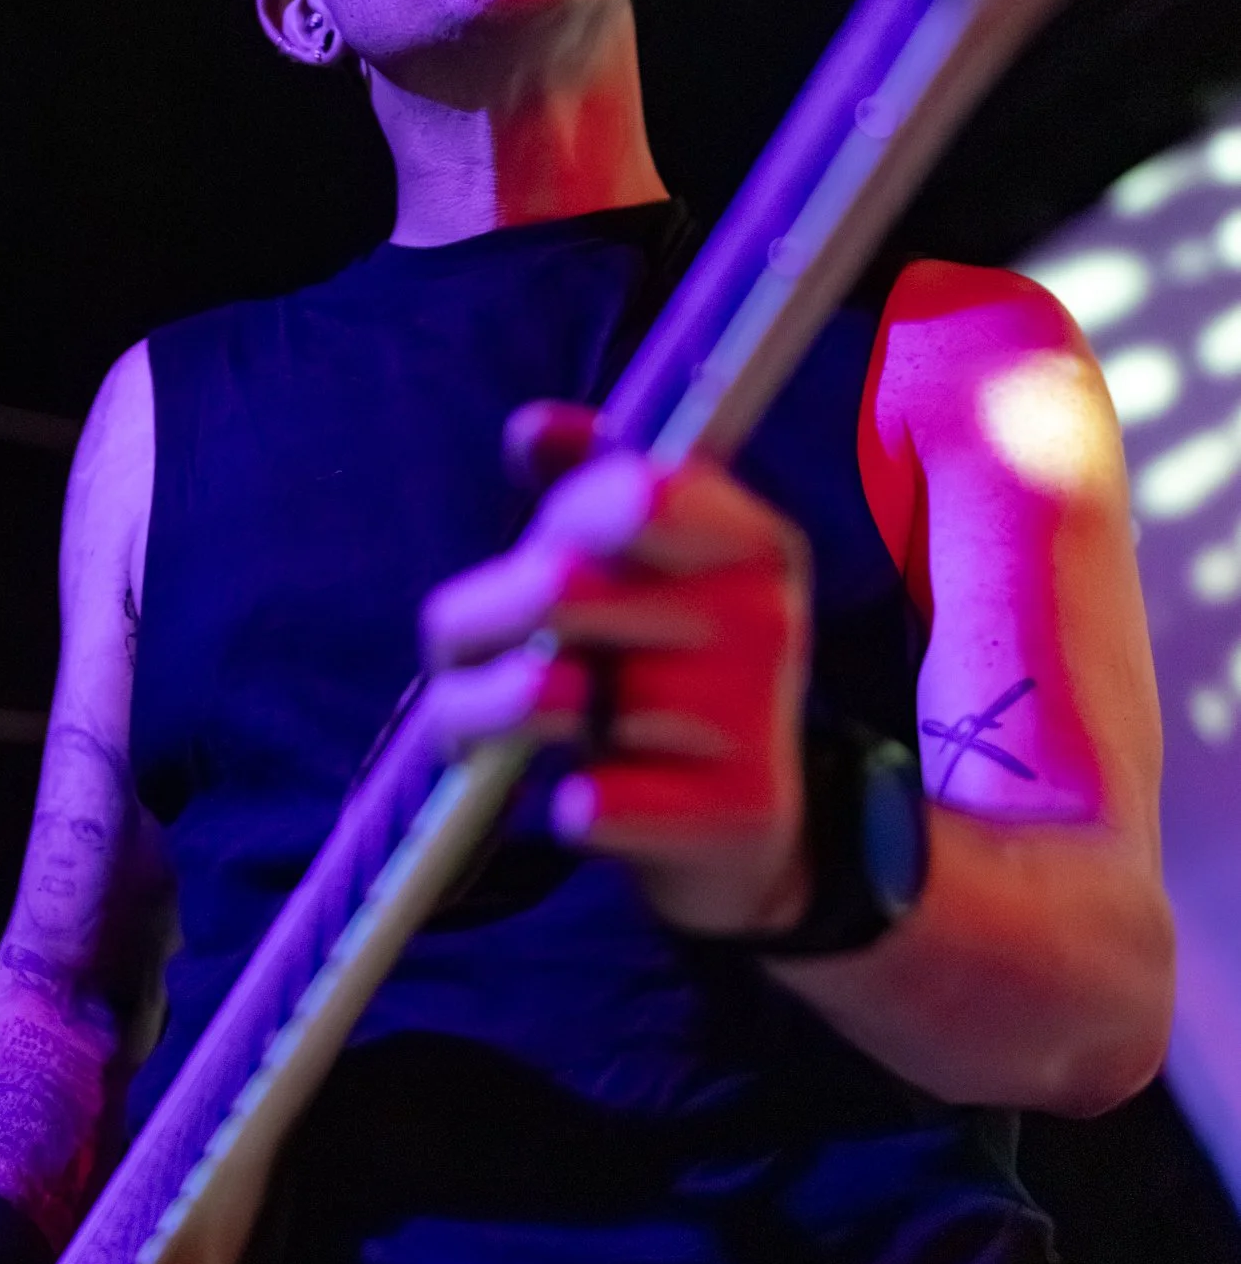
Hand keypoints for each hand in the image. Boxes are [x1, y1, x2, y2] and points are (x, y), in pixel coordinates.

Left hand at [422, 408, 812, 934]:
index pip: (630, 492)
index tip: (551, 550)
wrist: (738, 833)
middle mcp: (765, 616)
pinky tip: (587, 800)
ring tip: (557, 727)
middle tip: (514, 652)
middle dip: (498, 624)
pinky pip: (594, 801)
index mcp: (748, 539)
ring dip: (517, 724)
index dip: (562, 521)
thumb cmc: (663, 676)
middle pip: (559, 589)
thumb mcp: (636, 572)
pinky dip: (572, 805)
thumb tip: (532, 429)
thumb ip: (588, 484)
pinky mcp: (736, 816)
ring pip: (564, 698)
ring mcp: (756, 717)